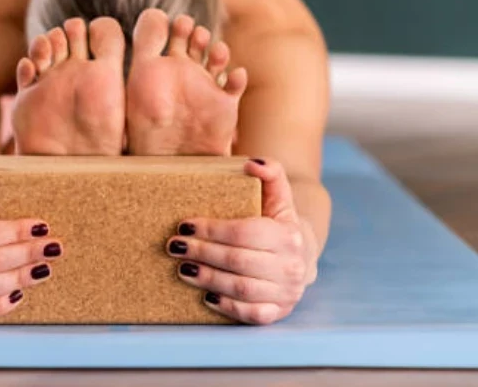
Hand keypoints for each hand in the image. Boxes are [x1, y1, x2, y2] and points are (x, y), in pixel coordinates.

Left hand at [165, 158, 317, 324]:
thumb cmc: (278, 220)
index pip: (244, 232)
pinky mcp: (278, 312)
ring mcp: (287, 292)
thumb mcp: (278, 195)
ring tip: (182, 269)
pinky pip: (252, 315)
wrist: (301, 254)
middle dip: (202, 253)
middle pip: (238, 261)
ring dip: (208, 279)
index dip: (211, 229)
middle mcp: (291, 266)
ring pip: (242, 288)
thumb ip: (271, 173)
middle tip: (175, 246)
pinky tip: (206, 297)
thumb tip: (252, 163)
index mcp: (289, 234)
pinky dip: (228, 307)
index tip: (184, 225)